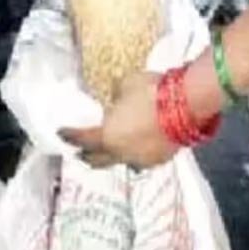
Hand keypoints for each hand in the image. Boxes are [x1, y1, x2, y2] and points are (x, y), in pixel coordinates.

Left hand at [59, 72, 177, 169]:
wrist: (187, 104)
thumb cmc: (150, 92)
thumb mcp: (124, 87)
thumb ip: (115, 98)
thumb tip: (115, 101)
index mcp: (107, 136)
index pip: (82, 139)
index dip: (70, 136)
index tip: (61, 133)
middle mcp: (121, 153)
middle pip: (98, 160)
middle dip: (88, 156)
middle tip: (80, 152)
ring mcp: (142, 159)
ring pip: (121, 162)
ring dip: (112, 157)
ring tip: (109, 151)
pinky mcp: (161, 160)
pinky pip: (141, 160)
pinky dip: (134, 155)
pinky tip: (135, 148)